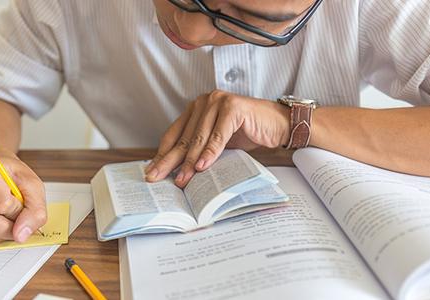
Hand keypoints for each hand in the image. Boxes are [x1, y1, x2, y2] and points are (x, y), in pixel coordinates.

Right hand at [0, 152, 45, 243]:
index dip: (19, 208)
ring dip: (6, 229)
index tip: (22, 201)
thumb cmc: (10, 173)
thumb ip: (34, 209)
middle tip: (20, 212)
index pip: (2, 204)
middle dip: (13, 224)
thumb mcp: (31, 183)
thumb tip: (22, 234)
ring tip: (10, 212)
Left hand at [145, 90, 290, 187]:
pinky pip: (218, 135)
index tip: (151, 171)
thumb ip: (199, 149)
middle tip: (156, 177)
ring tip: (181, 179)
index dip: (162, 154)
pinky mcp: (234, 107)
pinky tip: (202, 166)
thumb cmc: (248, 132)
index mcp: (197, 108)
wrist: (278, 124)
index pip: (174, 134)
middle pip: (184, 138)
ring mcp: (219, 102)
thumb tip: (177, 171)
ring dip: (189, 162)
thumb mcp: (218, 142)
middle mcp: (205, 102)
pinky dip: (210, 153)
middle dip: (169, 161)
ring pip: (199, 138)